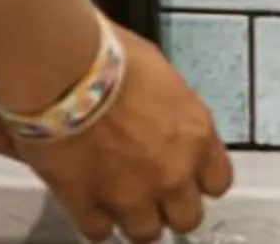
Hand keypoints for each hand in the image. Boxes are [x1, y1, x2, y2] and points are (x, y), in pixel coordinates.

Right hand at [9, 29, 231, 242]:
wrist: (62, 66)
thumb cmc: (106, 52)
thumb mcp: (156, 71)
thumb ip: (167, 107)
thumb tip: (156, 109)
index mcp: (193, 134)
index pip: (217, 181)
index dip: (197, 181)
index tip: (186, 176)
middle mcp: (171, 172)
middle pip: (186, 218)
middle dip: (169, 206)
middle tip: (150, 190)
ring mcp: (130, 194)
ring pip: (145, 233)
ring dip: (133, 217)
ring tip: (117, 199)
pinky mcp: (87, 203)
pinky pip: (99, 232)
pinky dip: (94, 220)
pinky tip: (87, 203)